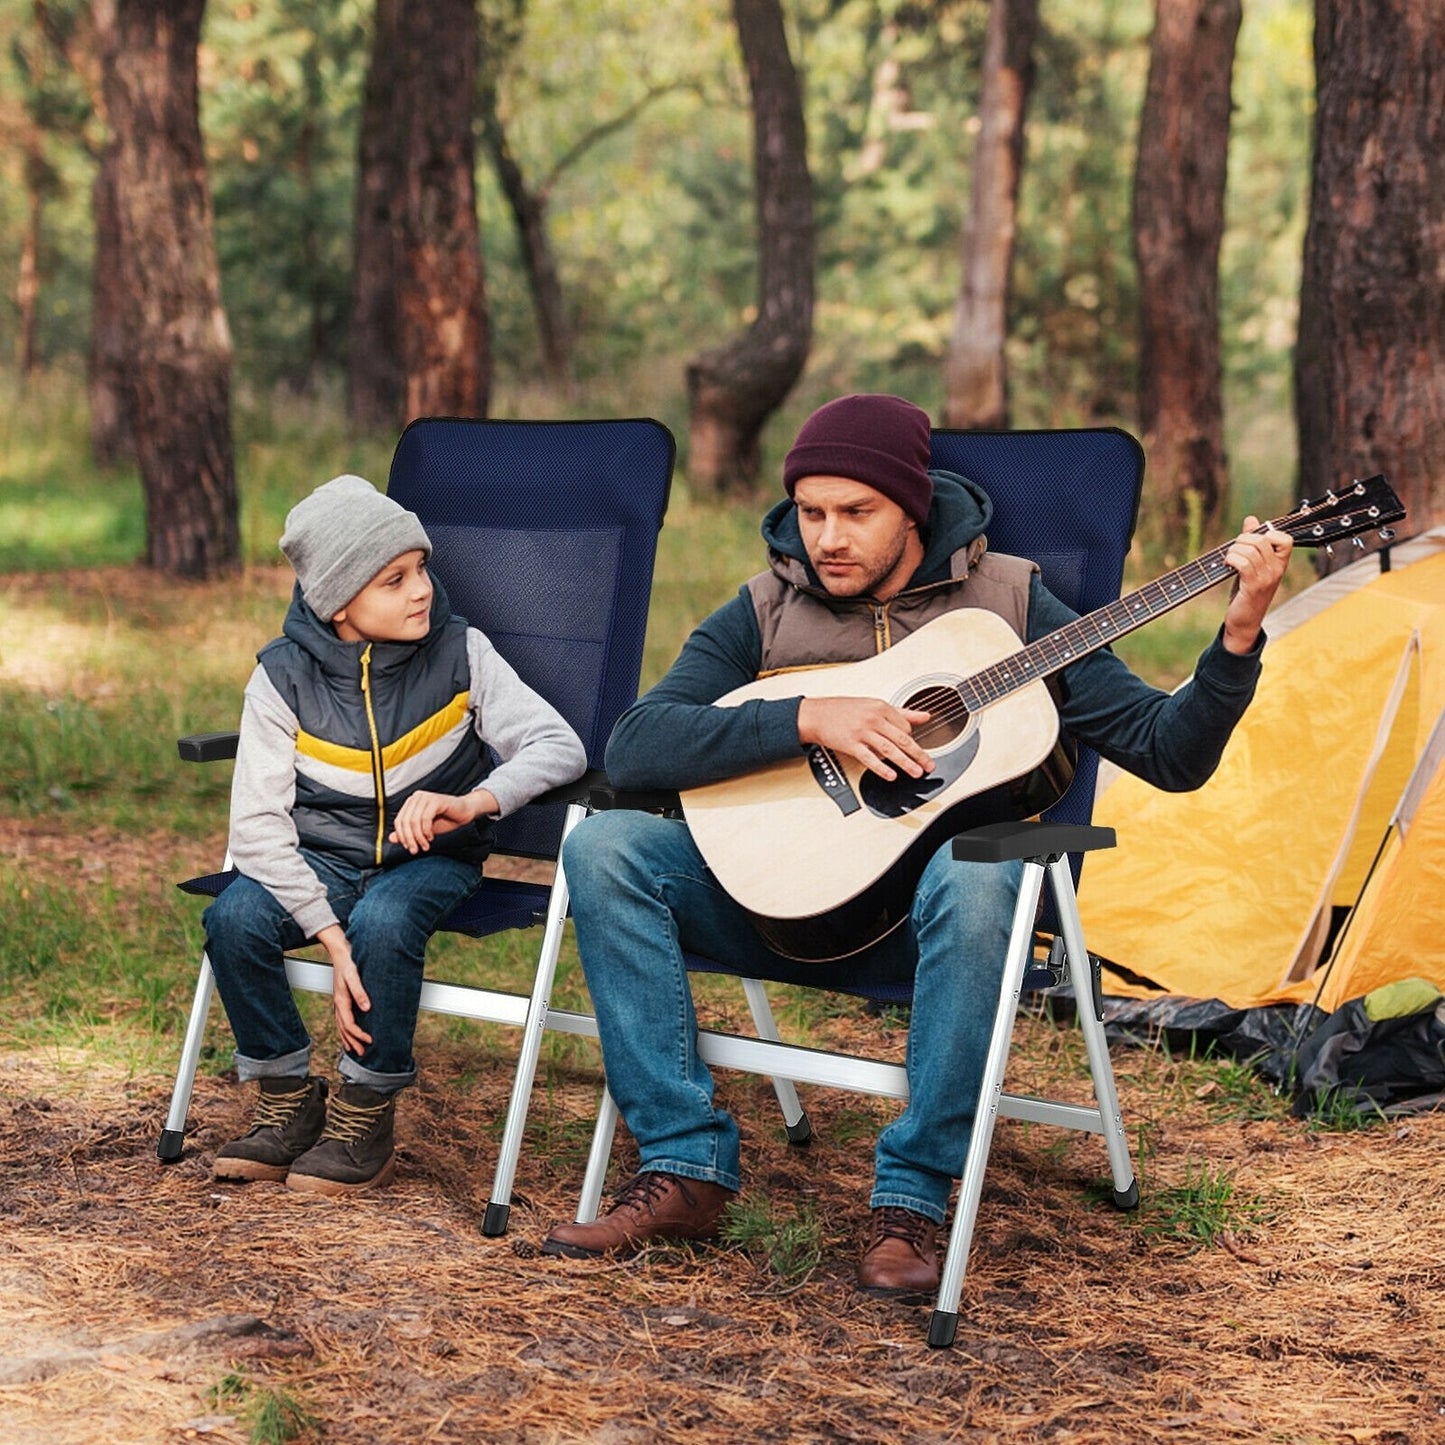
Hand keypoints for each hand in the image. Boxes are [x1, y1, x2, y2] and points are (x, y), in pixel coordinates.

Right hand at [318, 924, 371, 1056]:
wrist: (339, 951)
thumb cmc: (347, 962)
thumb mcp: (354, 975)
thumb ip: (360, 991)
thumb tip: (367, 1008)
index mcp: (341, 1001)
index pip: (349, 1025)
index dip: (359, 1035)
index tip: (370, 1041)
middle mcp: (338, 1004)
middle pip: (344, 1029)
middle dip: (353, 1042)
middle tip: (362, 1054)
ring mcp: (339, 1002)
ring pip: (341, 1026)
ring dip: (348, 1039)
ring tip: (355, 1050)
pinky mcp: (342, 998)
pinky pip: (342, 1019)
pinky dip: (345, 1029)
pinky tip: (350, 1032)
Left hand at [389, 788, 496, 853]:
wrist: (464, 814)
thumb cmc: (445, 820)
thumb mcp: (423, 830)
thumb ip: (408, 833)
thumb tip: (391, 838)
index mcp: (411, 803)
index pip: (399, 821)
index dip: (402, 837)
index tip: (409, 848)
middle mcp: (416, 797)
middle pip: (405, 822)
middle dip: (410, 839)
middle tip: (416, 850)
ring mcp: (426, 797)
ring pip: (414, 821)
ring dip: (419, 837)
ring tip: (425, 846)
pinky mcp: (436, 800)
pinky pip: (425, 817)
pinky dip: (426, 830)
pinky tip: (431, 837)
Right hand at [797, 695, 934, 780]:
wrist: (816, 714)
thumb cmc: (844, 710)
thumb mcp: (874, 705)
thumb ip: (902, 712)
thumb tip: (925, 716)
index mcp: (881, 708)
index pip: (905, 726)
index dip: (911, 738)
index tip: (913, 748)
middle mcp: (873, 719)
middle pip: (902, 738)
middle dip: (918, 754)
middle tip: (929, 765)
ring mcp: (862, 732)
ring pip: (889, 749)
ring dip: (905, 763)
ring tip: (916, 772)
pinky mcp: (851, 744)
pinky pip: (869, 758)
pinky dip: (882, 768)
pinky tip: (891, 775)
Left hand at [1221, 516, 1293, 654]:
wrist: (1244, 621)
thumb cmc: (1246, 591)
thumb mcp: (1251, 565)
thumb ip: (1252, 542)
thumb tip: (1251, 519)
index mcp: (1280, 563)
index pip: (1285, 538)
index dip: (1267, 533)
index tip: (1252, 542)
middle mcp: (1277, 569)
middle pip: (1261, 539)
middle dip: (1241, 540)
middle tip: (1233, 551)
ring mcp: (1267, 578)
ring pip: (1250, 550)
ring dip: (1233, 551)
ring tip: (1229, 560)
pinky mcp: (1253, 586)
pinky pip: (1243, 563)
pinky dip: (1231, 559)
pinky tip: (1227, 566)